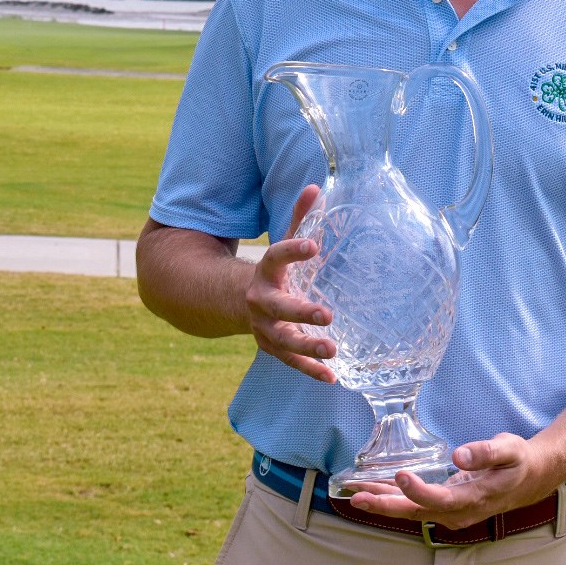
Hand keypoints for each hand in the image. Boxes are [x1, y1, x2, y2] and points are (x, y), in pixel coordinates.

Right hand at [242, 184, 336, 382]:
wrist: (233, 301)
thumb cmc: (272, 269)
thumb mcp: (281, 242)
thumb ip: (299, 219)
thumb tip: (316, 186)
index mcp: (265, 271)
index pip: (276, 256)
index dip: (293, 250)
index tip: (313, 245)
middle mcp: (261, 301)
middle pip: (279, 308)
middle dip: (301, 312)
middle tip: (326, 313)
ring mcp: (265, 328)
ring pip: (284, 340)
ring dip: (307, 346)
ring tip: (332, 349)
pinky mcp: (273, 347)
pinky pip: (291, 362)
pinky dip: (310, 371)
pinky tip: (332, 378)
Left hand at [347, 434, 564, 529]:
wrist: (531, 479)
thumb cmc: (518, 461)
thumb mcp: (510, 450)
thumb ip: (487, 452)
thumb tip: (459, 455)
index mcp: (475, 498)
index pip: (441, 499)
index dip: (419, 491)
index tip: (400, 475)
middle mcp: (459, 512)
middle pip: (417, 512)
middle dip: (385, 505)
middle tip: (356, 496)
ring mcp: (451, 512)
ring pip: (412, 511)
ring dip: (383, 502)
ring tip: (353, 491)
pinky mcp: (445, 507)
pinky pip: (415, 506)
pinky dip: (393, 498)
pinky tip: (374, 489)